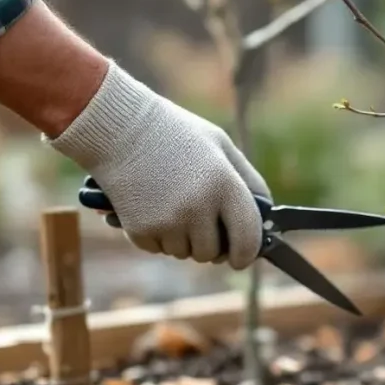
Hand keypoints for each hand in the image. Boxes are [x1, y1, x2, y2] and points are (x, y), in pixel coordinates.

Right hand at [47, 61, 269, 269]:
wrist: (118, 127)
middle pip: (213, 253)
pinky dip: (158, 236)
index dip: (247, 254)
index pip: (248, 239)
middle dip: (210, 243)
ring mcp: (168, 221)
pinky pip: (158, 249)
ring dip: (183, 239)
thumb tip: (266, 217)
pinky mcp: (140, 230)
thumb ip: (249, 182)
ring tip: (173, 205)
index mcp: (224, 185)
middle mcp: (198, 207)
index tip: (241, 257)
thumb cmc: (175, 134)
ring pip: (185, 253)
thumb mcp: (221, 147)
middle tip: (200, 221)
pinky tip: (152, 207)